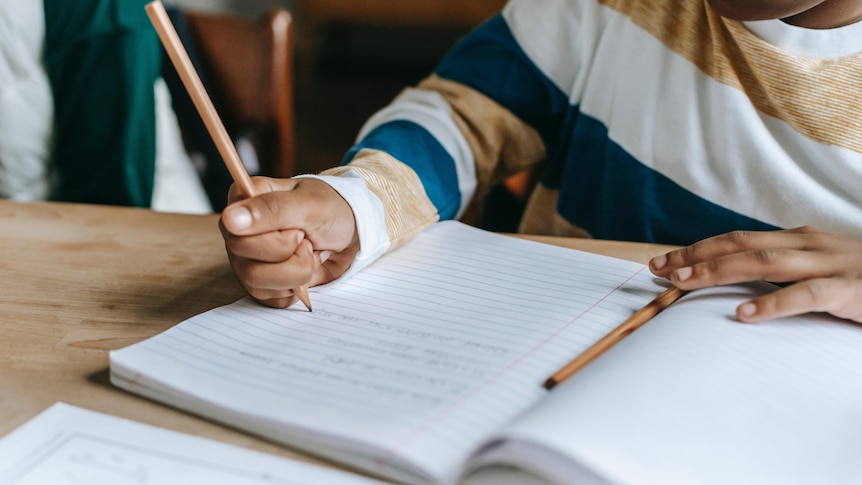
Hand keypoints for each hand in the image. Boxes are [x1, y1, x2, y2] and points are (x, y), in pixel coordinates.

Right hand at [219, 177, 359, 307]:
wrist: (353, 230)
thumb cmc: (331, 209)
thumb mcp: (308, 204)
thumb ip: (270, 209)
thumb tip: (230, 219)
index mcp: (242, 202)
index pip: (236, 236)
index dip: (275, 240)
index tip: (297, 229)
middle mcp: (238, 233)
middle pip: (248, 266)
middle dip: (291, 258)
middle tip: (307, 240)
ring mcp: (247, 260)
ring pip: (258, 285)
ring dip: (297, 273)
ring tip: (310, 253)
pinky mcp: (262, 283)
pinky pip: (270, 299)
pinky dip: (296, 288)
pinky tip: (306, 268)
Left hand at [648, 226, 861, 322]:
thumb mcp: (817, 269)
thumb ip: (781, 272)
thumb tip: (734, 285)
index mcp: (797, 239)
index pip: (736, 240)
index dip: (697, 249)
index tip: (663, 262)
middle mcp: (808, 244)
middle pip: (741, 246)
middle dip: (695, 257)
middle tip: (659, 270)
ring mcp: (830, 263)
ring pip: (764, 263)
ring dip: (719, 271)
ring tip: (683, 284)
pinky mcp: (850, 289)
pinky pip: (806, 295)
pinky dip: (773, 304)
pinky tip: (744, 315)